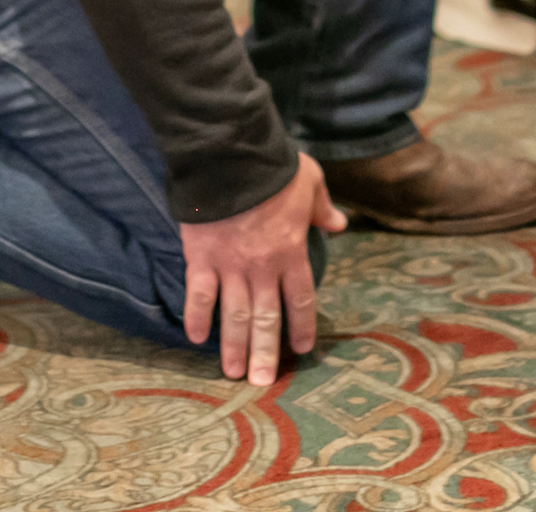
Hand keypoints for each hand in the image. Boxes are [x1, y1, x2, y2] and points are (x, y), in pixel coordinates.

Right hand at [178, 153, 343, 384]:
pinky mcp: (201, 258)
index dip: (301, 327)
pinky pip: (198, 295)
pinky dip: (196, 317)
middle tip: (262, 380)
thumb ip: (322, 207)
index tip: (300, 349)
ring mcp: (230, 266)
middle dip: (265, 352)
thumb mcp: (310, 182)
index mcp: (292, 252)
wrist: (229, 154)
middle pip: (266, 318)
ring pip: (233, 315)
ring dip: (233, 346)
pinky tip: (196, 338)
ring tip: (232, 372)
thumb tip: (339, 223)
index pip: (301, 300)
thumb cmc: (272, 166)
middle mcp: (263, 267)